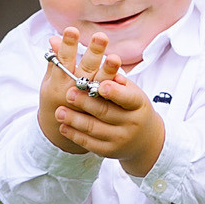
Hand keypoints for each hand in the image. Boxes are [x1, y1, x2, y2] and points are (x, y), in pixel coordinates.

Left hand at [39, 27, 164, 172]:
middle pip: (106, 112)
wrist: (145, 140)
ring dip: (75, 120)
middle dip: (86, 103)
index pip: (127, 97)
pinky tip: (63, 126)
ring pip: (94, 129)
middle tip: (69, 93)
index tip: (100, 84)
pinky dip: (74, 134)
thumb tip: (97, 52)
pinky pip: (89, 143)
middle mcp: (131, 123)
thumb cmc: (132, 106)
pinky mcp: (109, 151)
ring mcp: (120, 139)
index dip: (114, 91)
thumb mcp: (130, 90)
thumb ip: (113, 74)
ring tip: (59, 111)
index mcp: (138, 104)